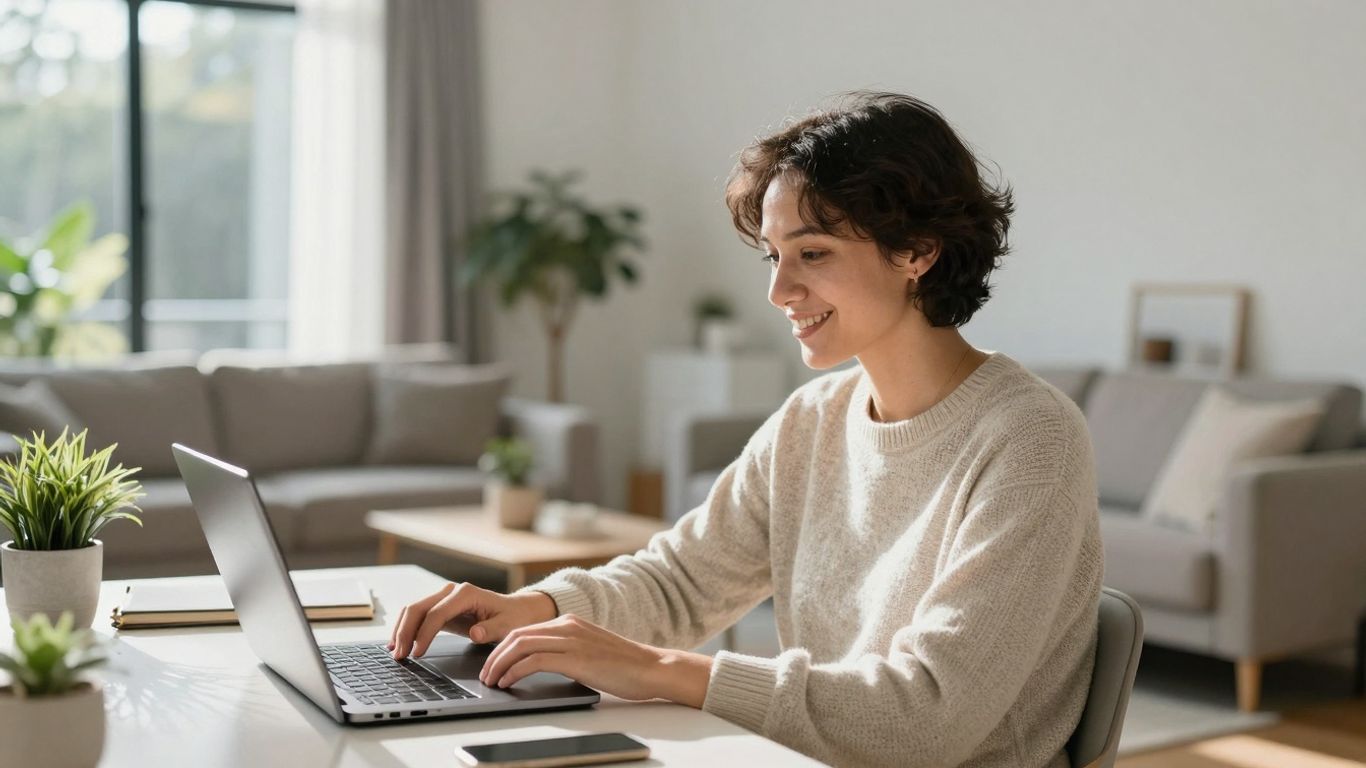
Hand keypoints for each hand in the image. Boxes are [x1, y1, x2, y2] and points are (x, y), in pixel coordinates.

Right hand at [388, 582, 556, 658]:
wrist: (516, 610)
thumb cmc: (512, 617)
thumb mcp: (507, 626)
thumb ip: (491, 630)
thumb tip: (475, 632)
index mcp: (466, 594)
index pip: (437, 614)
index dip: (424, 634)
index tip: (418, 653)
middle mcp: (451, 592)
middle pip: (418, 608)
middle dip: (405, 632)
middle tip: (399, 655)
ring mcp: (444, 598)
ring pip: (414, 610)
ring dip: (401, 630)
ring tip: (395, 652)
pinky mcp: (441, 607)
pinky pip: (418, 616)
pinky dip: (406, 628)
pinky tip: (399, 642)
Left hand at [478, 613, 713, 706]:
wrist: (651, 668)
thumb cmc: (624, 665)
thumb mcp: (589, 651)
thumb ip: (565, 651)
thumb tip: (537, 666)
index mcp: (569, 621)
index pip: (524, 629)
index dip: (502, 647)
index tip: (492, 664)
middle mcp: (567, 625)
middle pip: (517, 635)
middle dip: (495, 656)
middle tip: (485, 674)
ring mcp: (571, 640)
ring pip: (521, 645)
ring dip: (500, 664)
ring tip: (492, 681)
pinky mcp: (576, 658)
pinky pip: (534, 661)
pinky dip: (515, 672)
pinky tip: (510, 683)